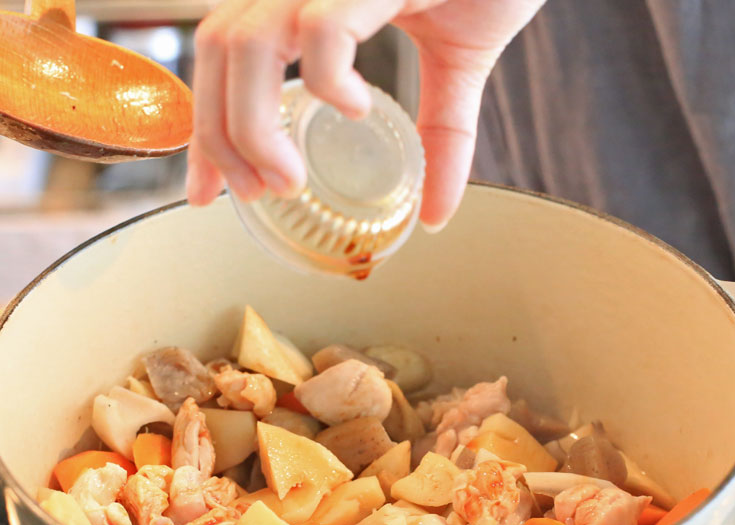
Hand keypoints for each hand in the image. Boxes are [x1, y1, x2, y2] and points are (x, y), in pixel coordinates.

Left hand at [187, 0, 545, 229]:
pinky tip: (355, 107)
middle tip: (251, 194)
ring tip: (287, 179)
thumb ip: (441, 136)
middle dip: (219, 137)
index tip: (209, 187)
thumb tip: (437, 214)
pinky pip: (322, 30)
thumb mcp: (458, 65)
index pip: (224, 49)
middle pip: (216, 49)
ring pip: (248, 45)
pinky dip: (329, 82)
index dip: (206, 121)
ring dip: (253, 130)